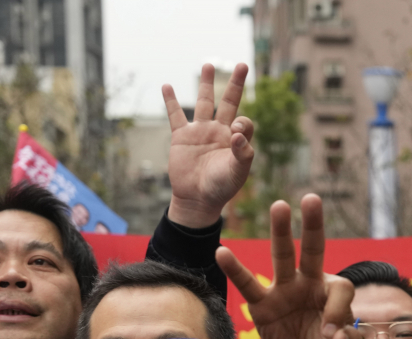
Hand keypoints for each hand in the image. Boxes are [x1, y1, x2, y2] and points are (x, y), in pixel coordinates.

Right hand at [165, 63, 255, 228]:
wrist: (197, 199)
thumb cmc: (221, 188)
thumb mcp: (237, 172)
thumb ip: (242, 152)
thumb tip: (237, 130)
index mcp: (235, 140)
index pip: (244, 122)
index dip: (243, 122)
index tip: (235, 130)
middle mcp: (219, 131)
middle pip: (229, 102)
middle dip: (235, 84)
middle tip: (242, 65)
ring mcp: (200, 132)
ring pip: (203, 102)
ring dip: (206, 84)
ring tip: (208, 65)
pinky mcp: (181, 137)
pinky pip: (175, 116)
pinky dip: (171, 101)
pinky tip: (167, 86)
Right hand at [217, 195, 360, 338]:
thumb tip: (337, 337)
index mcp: (332, 291)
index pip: (340, 289)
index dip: (338, 310)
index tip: (334, 336)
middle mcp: (308, 282)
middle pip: (312, 250)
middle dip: (313, 226)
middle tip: (312, 199)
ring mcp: (284, 289)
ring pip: (282, 257)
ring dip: (280, 233)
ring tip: (280, 206)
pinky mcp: (262, 304)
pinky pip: (247, 285)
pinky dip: (235, 269)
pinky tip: (221, 252)